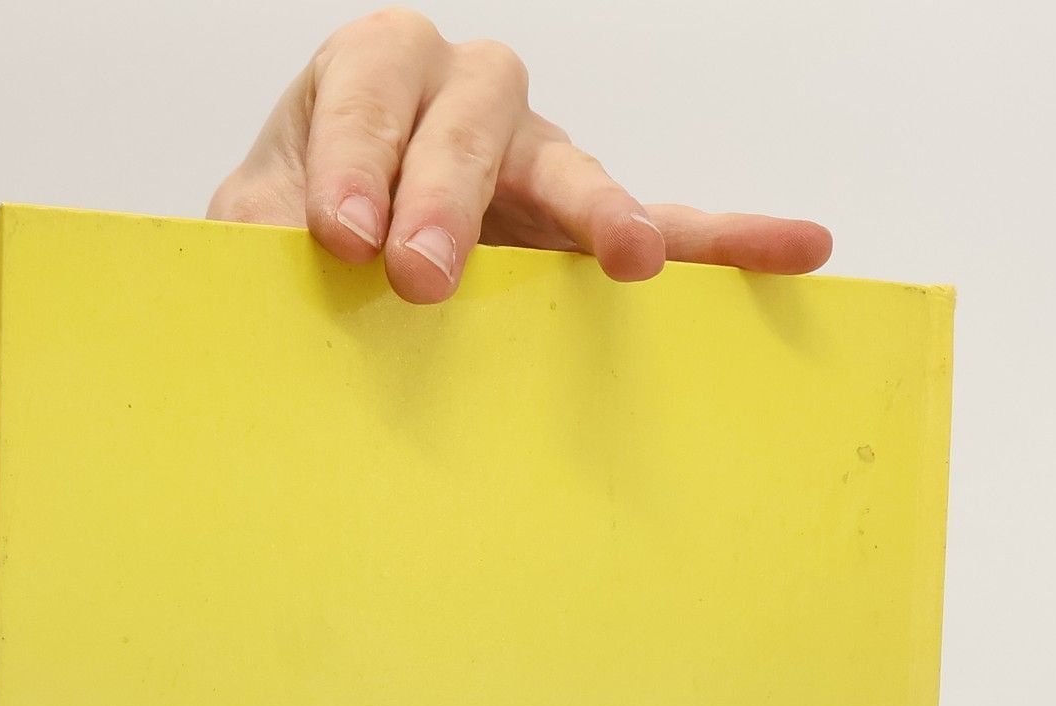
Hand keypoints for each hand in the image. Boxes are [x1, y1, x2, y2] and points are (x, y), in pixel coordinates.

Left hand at [210, 7, 831, 302]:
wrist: (320, 270)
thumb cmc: (291, 240)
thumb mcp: (256, 230)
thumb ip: (263, 235)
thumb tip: (284, 268)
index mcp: (371, 76)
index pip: (369, 91)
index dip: (354, 161)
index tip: (339, 240)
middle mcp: (460, 96)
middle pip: (472, 114)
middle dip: (448, 194)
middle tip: (424, 278)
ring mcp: (534, 157)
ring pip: (572, 166)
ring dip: (602, 211)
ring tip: (634, 258)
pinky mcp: (584, 225)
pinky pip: (666, 226)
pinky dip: (726, 239)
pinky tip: (799, 246)